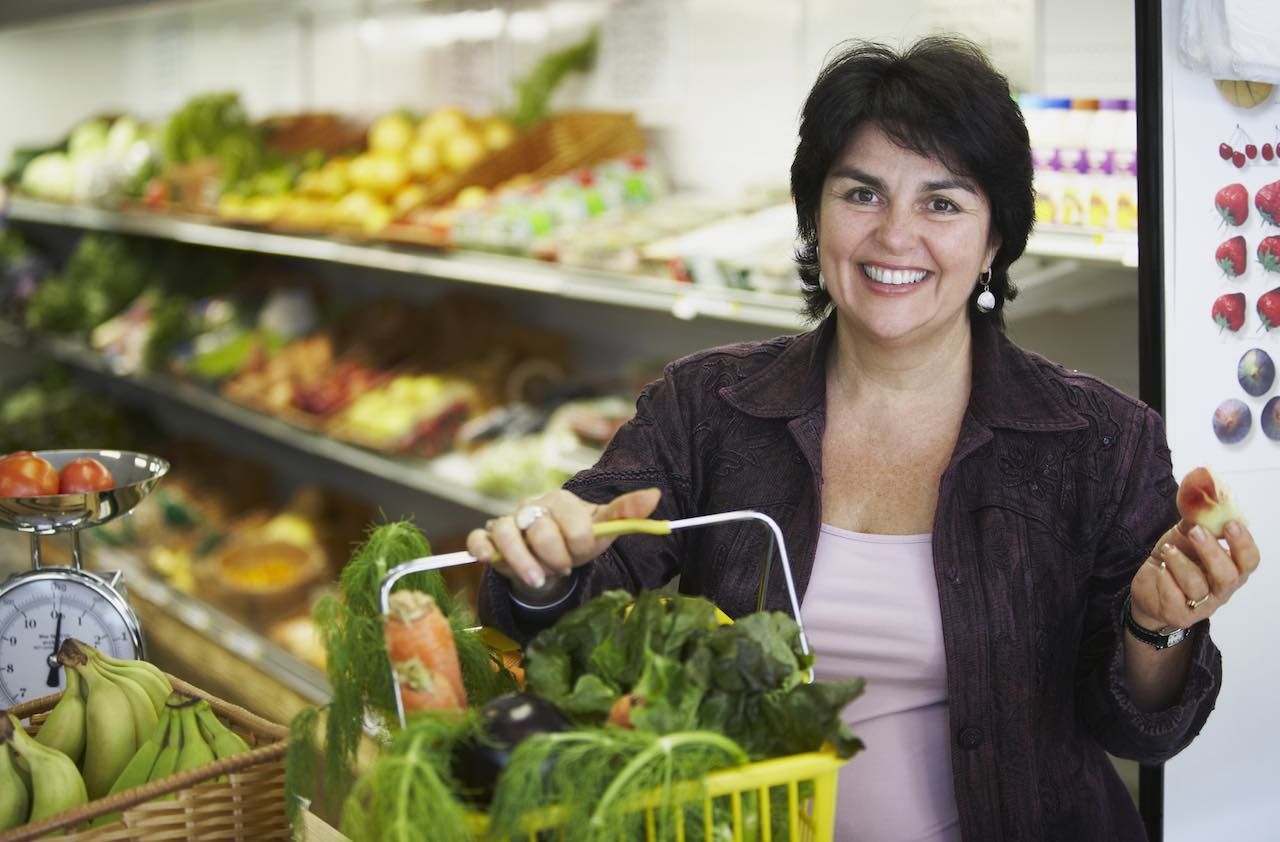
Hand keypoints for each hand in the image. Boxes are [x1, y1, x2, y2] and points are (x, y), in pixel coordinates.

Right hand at [467, 487, 660, 595]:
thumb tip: (656, 495)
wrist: (551, 556)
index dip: (580, 544)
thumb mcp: (602, 528)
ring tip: (539, 579)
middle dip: (555, 557)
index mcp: (561, 500)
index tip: (582, 555)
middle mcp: (532, 506)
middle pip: (540, 531)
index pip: (572, 522)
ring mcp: (508, 521)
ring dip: (524, 562)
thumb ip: (626, 513)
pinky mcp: (490, 538)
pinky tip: (489, 560)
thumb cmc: (577, 540)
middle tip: (562, 568)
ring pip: (508, 535)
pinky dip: (482, 549)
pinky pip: (479, 539)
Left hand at [1129, 518, 1259, 632]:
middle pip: (1227, 576)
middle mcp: (1220, 590)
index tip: (1230, 524)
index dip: (1243, 544)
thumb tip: (1206, 495)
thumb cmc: (1175, 559)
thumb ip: (1198, 520)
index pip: (1249, 561)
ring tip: (1167, 549)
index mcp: (1230, 569)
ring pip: (1197, 585)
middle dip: (1212, 551)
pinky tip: (1160, 569)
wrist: (1148, 586)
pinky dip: (1166, 579)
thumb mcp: (1186, 536)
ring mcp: (1200, 605)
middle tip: (1195, 531)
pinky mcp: (1178, 614)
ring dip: (1181, 562)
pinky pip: (1174, 597)